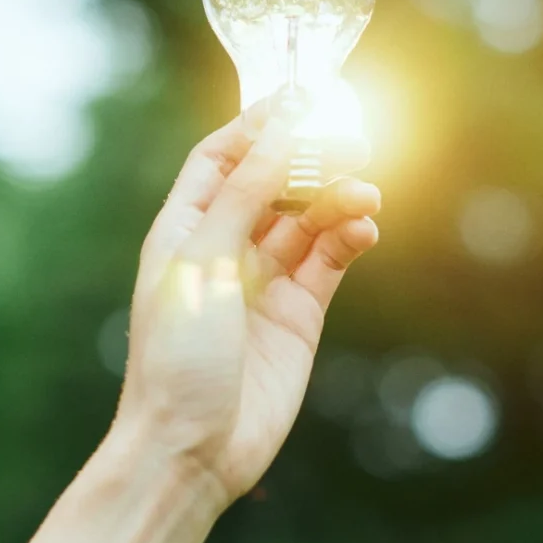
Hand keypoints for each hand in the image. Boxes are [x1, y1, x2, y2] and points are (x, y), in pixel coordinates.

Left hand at [114, 107, 380, 505]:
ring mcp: (264, 281)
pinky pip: (330, 260)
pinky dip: (349, 237)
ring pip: (308, 220)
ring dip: (336, 198)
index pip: (221, 158)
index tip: (301, 94)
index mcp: (184, 228)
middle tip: (350, 138)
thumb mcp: (204, 259)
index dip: (258, 124)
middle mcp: (223, 248)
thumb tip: (279, 129)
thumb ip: (246, 193)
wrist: (193, 447)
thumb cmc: (178, 353)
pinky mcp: (299, 314)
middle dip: (309, 158)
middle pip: (272, 183)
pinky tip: (364, 226)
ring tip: (365, 190)